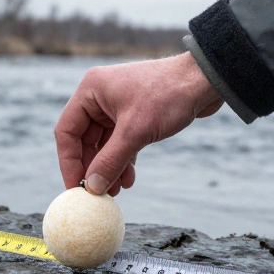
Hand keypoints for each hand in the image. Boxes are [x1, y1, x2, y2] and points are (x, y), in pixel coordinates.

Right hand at [54, 52, 223, 195]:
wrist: (206, 80)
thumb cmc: (169, 95)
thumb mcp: (136, 132)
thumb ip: (111, 161)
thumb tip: (92, 188)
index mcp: (91, 90)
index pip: (67, 131)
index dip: (69, 162)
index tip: (75, 187)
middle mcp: (100, 96)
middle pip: (84, 140)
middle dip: (92, 168)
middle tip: (97, 193)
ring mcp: (118, 105)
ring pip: (104, 143)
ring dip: (109, 167)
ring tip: (115, 191)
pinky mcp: (136, 114)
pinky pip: (121, 142)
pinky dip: (124, 160)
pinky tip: (129, 179)